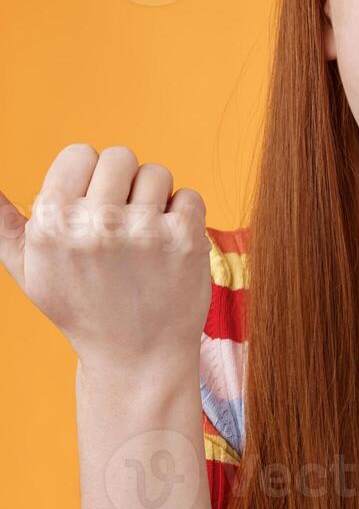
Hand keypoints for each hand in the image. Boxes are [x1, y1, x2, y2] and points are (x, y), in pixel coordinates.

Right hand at [0, 144, 210, 374]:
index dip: (88, 175)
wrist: (137, 356)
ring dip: (154, 199)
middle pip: (120, 156)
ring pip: (157, 173)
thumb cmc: (81, 308)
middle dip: (123, 182)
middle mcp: (95, 223)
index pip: (79, 152)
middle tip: (122, 219)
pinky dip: (184, 216)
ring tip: (144, 236)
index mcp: (52, 223)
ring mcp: (143, 230)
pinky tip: (168, 247)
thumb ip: (3, 224)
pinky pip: (189, 196)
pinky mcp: (185, 240)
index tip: (92, 203)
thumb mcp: (30, 269)